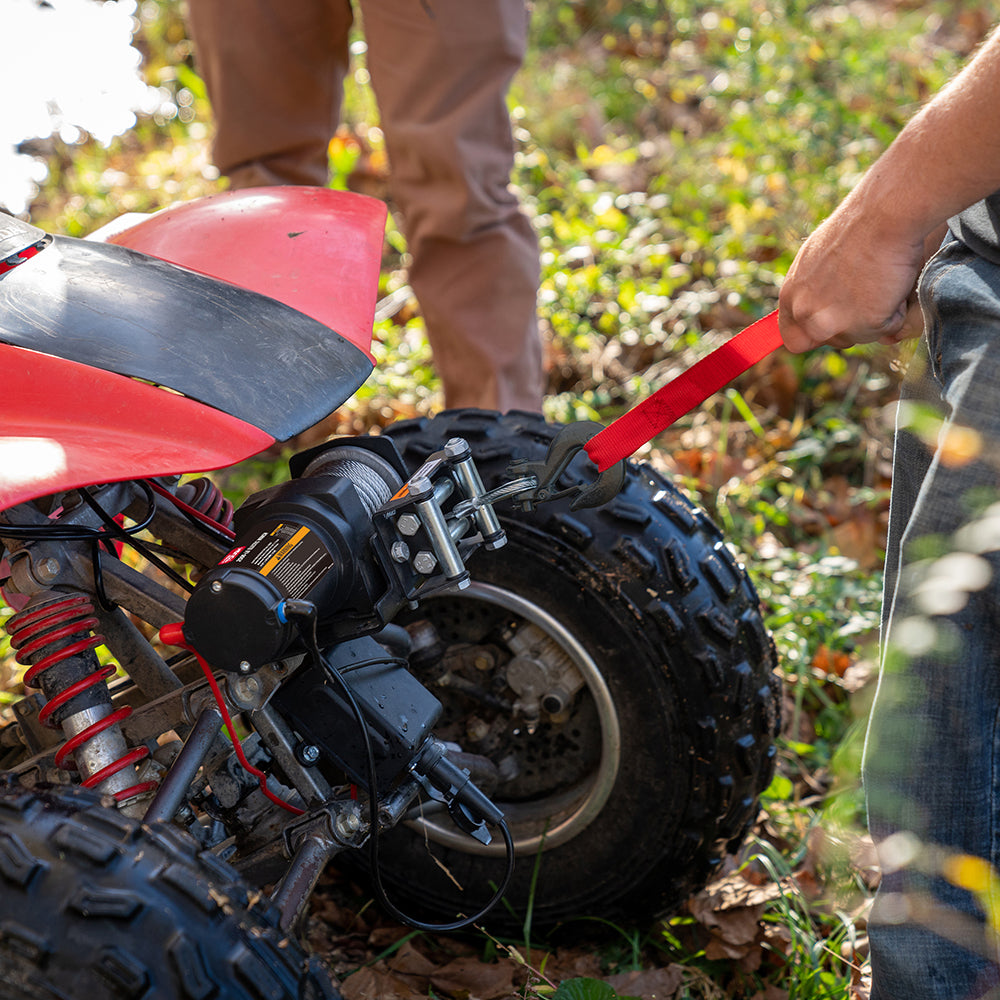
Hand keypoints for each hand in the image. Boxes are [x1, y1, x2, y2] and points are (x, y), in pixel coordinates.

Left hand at [778, 201, 930, 353]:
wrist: (882, 215)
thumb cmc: (855, 228)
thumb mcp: (815, 259)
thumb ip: (812, 291)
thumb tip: (818, 319)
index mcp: (791, 297)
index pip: (794, 340)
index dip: (815, 336)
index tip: (832, 327)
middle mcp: (806, 313)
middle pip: (831, 341)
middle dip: (851, 327)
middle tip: (867, 295)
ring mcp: (834, 321)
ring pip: (860, 337)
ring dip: (875, 318)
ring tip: (880, 282)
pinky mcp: (866, 324)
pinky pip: (889, 328)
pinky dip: (897, 311)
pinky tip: (893, 282)